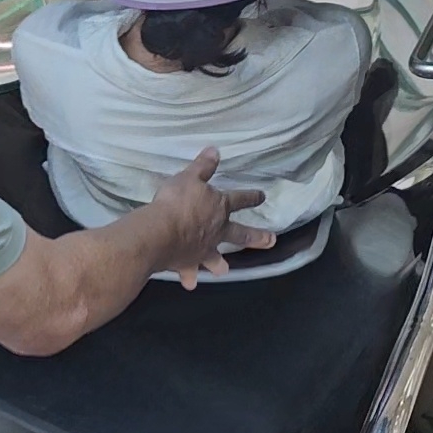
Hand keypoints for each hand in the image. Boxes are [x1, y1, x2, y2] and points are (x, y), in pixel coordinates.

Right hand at [153, 147, 273, 289]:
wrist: (161, 232)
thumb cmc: (176, 201)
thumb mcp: (189, 177)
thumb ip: (202, 166)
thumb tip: (216, 150)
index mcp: (219, 208)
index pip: (239, 200)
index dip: (251, 197)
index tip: (263, 196)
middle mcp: (216, 232)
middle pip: (240, 235)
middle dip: (257, 237)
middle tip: (271, 240)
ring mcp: (203, 251)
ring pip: (216, 260)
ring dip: (220, 265)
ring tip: (224, 270)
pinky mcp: (187, 263)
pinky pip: (189, 272)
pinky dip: (189, 277)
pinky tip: (189, 282)